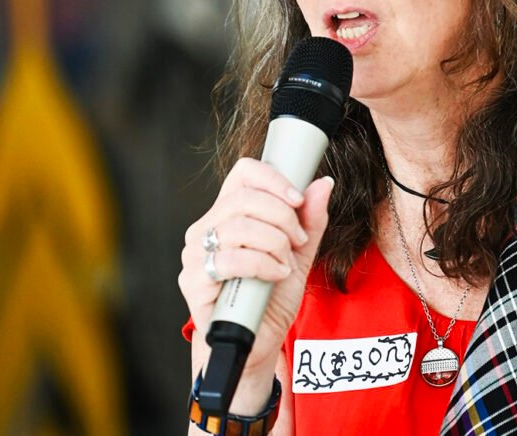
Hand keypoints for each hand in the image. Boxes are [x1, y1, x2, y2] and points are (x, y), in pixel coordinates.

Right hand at [178, 158, 333, 372]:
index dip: (273, 179)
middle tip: (299, 241)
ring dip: (274, 243)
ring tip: (286, 263)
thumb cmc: (272, 296)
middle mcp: (207, 228)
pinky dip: (262, 265)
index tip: (298, 199)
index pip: (243, 173)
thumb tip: (323, 184)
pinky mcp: (193, 281)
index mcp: (230, 213)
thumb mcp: (300, 255)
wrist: (258, 342)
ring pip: (238, 227)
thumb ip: (311, 220)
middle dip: (282, 217)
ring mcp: (196, 254)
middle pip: (243, 198)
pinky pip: (230, 260)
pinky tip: (276, 276)